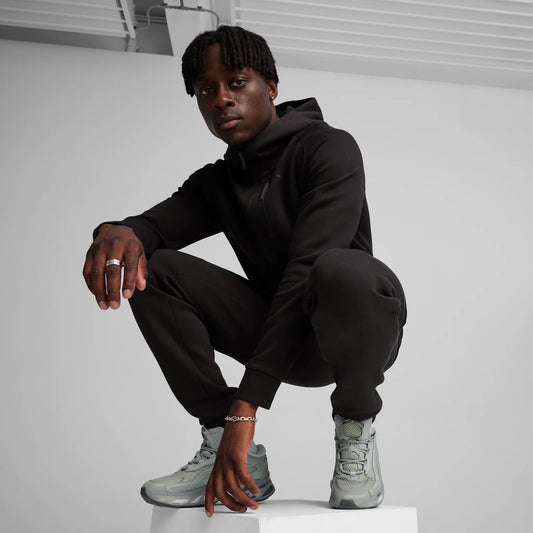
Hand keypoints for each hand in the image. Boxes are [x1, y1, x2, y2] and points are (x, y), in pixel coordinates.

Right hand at [83, 224, 146, 309]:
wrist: (114, 229)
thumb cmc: (129, 245)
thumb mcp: (140, 253)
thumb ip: (141, 270)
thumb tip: (140, 287)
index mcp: (130, 246)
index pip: (130, 266)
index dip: (128, 282)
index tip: (127, 296)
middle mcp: (113, 246)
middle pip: (112, 270)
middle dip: (112, 290)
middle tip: (115, 306)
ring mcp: (99, 249)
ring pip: (97, 272)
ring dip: (99, 291)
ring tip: (104, 305)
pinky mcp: (89, 253)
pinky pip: (87, 271)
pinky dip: (91, 285)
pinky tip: (97, 295)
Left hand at [205, 401, 259, 515]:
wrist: (239, 416)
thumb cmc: (236, 432)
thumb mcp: (231, 452)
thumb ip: (232, 466)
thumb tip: (239, 480)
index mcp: (218, 464)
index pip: (209, 486)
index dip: (208, 501)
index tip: (209, 513)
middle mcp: (220, 463)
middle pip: (220, 491)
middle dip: (231, 504)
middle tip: (242, 509)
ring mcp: (227, 459)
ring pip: (232, 486)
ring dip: (243, 498)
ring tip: (253, 503)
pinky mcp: (237, 455)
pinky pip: (243, 476)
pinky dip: (250, 485)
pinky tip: (255, 489)